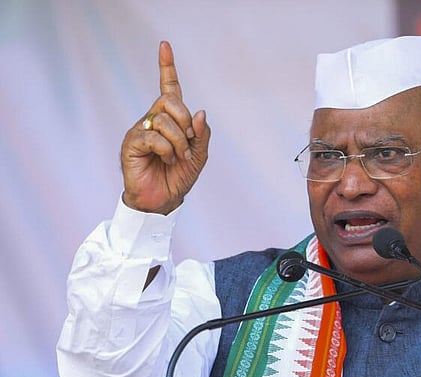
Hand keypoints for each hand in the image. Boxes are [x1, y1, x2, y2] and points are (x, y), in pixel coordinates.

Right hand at [120, 41, 210, 214]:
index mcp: (171, 119)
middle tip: (188, 144)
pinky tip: (165, 160)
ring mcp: (142, 129)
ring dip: (179, 142)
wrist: (163, 200)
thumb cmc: (179, 176)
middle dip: (186, 123)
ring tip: (177, 158)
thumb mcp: (199, 156)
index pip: (169, 88)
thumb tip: (200, 113)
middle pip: (171, 101)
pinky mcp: (131, 142)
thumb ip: (202, 135)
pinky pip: (153, 136)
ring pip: (164, 120)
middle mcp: (154, 119)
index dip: (167, 67)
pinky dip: (166, 150)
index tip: (164, 45)